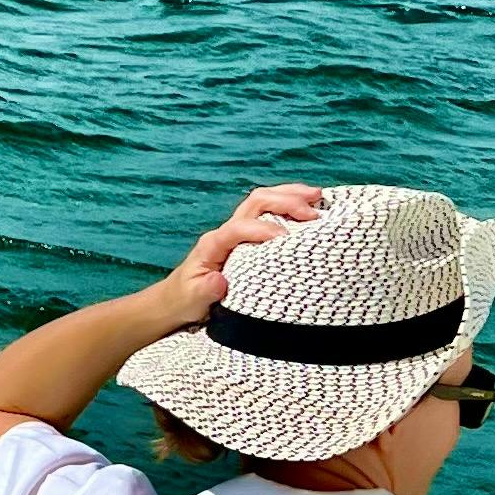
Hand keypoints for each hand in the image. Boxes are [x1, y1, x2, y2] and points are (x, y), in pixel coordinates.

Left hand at [137, 185, 322, 337]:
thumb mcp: (191, 299)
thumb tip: (219, 281)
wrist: (177, 299)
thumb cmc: (184, 299)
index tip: (285, 237)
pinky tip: (307, 207)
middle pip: (255, 202)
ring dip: (290, 195)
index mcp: (213, 243)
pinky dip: (288, 206)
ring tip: (317, 196)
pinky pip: (268, 214)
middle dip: (285, 201)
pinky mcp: (246, 238)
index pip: (239, 227)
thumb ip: (205, 290)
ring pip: (263, 201)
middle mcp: (226, 231)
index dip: (262, 228)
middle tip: (312, 210)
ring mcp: (236, 231)